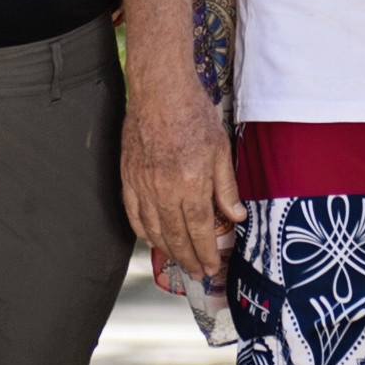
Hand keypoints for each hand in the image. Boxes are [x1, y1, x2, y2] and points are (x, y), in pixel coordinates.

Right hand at [120, 63, 240, 292]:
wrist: (159, 91)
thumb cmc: (192, 114)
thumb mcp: (221, 150)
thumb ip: (226, 187)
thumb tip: (236, 216)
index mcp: (190, 183)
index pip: (199, 231)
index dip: (206, 253)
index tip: (211, 266)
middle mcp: (163, 190)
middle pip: (175, 237)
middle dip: (187, 259)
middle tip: (196, 272)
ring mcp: (142, 185)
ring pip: (152, 231)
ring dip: (166, 250)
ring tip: (178, 260)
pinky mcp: (128, 178)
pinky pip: (133, 215)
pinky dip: (142, 232)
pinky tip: (152, 239)